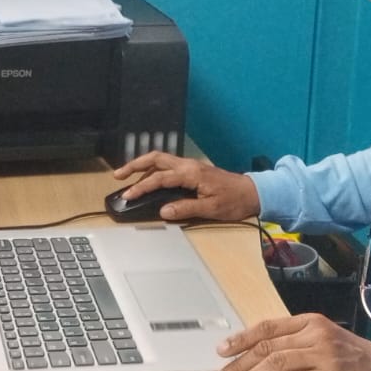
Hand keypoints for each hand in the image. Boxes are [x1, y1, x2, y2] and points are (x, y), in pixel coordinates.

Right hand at [111, 151, 260, 221]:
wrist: (252, 192)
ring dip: (142, 166)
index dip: (141, 187)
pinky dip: (153, 170)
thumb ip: (186, 209)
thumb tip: (163, 211)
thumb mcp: (210, 209)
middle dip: (134, 165)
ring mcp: (190, 166)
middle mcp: (188, 166)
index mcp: (191, 174)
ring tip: (127, 177)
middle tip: (118, 176)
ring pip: (160, 160)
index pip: (159, 178)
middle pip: (155, 159)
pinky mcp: (193, 170)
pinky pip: (168, 166)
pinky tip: (148, 180)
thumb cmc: (234, 201)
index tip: (127, 196)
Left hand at [211, 314, 370, 370]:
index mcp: (310, 322)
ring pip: (275, 364)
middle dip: (238, 364)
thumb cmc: (350, 360)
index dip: (241, 338)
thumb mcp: (321, 343)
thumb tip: (255, 363)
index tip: (221, 351)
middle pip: (267, 347)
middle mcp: (315, 334)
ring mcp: (323, 355)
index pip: (267, 327)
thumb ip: (293, 347)